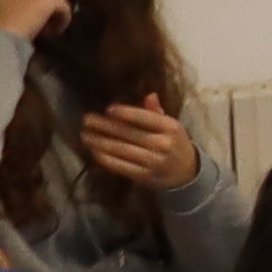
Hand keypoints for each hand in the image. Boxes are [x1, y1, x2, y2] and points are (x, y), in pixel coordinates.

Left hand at [80, 99, 197, 197]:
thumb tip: (149, 95)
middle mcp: (163, 143)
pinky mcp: (144, 176)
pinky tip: (94, 151)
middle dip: (105, 126)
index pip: (145, 118)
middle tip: (86, 120)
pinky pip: (121, 166)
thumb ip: (157, 112)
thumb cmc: (174, 143)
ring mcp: (154, 161)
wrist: (187, 173)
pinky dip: (106, 158)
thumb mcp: (170, 126)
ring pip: (122, 150)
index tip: (108, 109)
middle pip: (129, 133)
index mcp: (171, 127)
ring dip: (100, 142)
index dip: (126, 113)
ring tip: (85, 135)